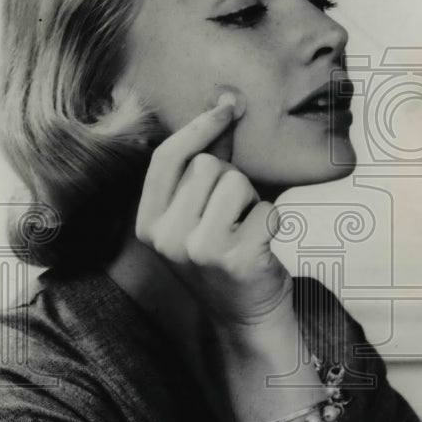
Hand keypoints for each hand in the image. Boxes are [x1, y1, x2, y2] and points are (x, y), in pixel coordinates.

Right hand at [135, 94, 292, 331]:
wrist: (247, 318)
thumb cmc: (225, 256)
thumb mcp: (200, 215)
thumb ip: (207, 163)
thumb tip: (225, 104)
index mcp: (148, 224)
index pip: (165, 159)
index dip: (196, 128)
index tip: (226, 108)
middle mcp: (166, 237)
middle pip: (206, 165)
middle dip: (230, 179)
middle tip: (233, 215)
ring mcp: (199, 250)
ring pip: (236, 182)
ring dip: (251, 200)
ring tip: (245, 229)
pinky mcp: (236, 259)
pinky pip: (266, 210)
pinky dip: (273, 222)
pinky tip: (261, 246)